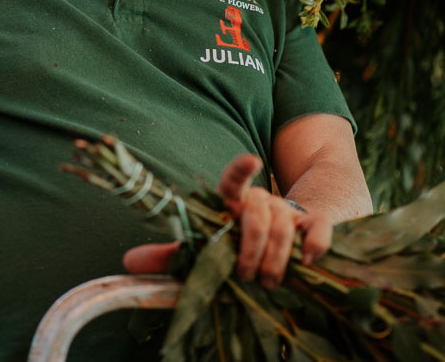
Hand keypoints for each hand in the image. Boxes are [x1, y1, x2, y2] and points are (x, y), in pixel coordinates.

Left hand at [123, 153, 332, 288]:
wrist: (297, 233)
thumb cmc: (245, 244)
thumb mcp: (210, 250)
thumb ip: (174, 255)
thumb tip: (128, 262)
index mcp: (234, 204)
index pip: (233, 181)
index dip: (239, 171)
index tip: (251, 161)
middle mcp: (262, 201)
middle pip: (257, 214)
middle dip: (251, 249)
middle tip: (247, 277)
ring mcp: (290, 211)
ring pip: (284, 226)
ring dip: (276, 259)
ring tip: (269, 282)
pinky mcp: (316, 225)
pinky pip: (317, 231)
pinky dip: (313, 247)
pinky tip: (308, 261)